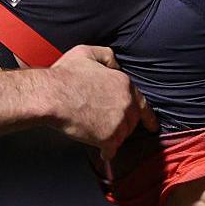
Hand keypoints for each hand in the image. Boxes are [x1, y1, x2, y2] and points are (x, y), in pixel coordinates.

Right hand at [48, 45, 157, 159]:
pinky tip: (103, 153)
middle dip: (122, 124)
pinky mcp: (108, 138)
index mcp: (123, 83)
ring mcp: (119, 122)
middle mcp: (126, 104)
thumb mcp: (87, 52)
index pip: (142, 103)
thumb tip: (116, 65)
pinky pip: (111, 149)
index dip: (147, 116)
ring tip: (99, 134)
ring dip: (113, 136)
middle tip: (107, 124)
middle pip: (132, 121)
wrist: (52, 96)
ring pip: (122, 135)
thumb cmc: (65, 75)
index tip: (152, 125)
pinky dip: (107, 152)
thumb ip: (107, 56)